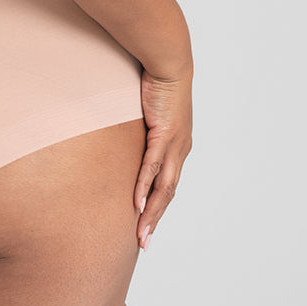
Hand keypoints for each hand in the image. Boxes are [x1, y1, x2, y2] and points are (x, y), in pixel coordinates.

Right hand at [134, 67, 192, 250]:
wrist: (169, 62)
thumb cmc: (157, 83)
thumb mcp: (148, 113)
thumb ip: (142, 131)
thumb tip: (125, 138)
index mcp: (179, 145)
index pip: (169, 184)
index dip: (159, 207)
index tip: (148, 226)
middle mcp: (181, 149)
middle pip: (168, 193)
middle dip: (156, 220)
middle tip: (143, 243)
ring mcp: (174, 144)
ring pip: (164, 187)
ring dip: (151, 213)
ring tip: (141, 234)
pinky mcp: (164, 134)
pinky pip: (152, 167)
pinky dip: (145, 187)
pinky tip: (138, 204)